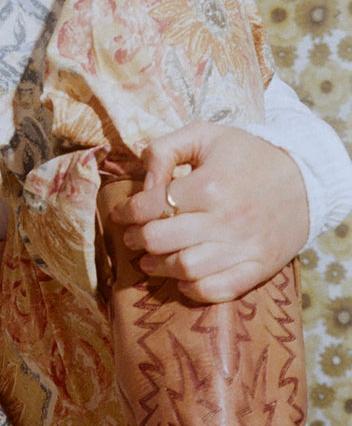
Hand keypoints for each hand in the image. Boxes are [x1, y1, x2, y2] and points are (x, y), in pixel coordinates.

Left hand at [109, 122, 309, 302]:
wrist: (305, 180)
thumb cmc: (247, 155)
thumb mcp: (205, 134)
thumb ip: (165, 149)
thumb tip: (144, 181)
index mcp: (210, 185)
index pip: (151, 206)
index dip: (127, 212)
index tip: (120, 214)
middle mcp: (225, 220)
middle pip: (160, 241)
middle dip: (136, 239)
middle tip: (131, 237)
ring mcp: (243, 248)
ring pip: (184, 270)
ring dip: (157, 267)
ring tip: (148, 259)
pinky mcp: (257, 269)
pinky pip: (217, 290)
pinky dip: (192, 290)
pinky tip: (180, 278)